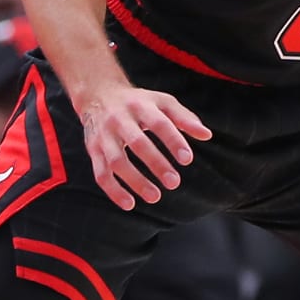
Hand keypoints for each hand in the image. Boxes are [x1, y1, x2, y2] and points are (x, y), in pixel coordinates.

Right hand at [78, 84, 211, 209]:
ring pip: (117, 161)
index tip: (187, 159)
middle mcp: (120, 120)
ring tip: (155, 197)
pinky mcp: (93, 150)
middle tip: (174, 182)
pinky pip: (100, 173)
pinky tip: (130, 204)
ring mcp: (104, 136)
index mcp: (141, 106)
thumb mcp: (163, 102)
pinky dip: (113, 190)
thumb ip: (185, 118)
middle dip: (156, 163)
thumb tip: (207, 135)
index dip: (173, 141)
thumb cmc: (139, 102)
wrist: (98, 95)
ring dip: (135, 181)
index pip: (159, 123)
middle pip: (137, 143)